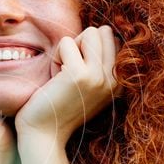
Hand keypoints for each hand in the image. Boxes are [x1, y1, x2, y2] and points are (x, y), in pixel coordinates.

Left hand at [14, 26, 123, 146]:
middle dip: (80, 44)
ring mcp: (100, 77)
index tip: (77, 74)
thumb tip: (103, 30)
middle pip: (103, 32)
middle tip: (68, 71)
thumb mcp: (87, 85)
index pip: (111, 38)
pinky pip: (66, 42)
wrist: (44, 134)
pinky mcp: (80, 75)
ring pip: (90, 33)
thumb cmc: (58, 106)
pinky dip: (55, 57)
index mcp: (119, 82)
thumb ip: (99, 63)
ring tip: (62, 74)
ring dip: (69, 49)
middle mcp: (116, 80)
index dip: (87, 49)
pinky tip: (54, 79)